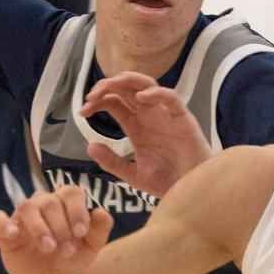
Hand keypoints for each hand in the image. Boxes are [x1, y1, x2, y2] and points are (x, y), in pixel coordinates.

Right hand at [0, 186, 113, 273]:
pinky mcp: (5, 231)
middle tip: (67, 250)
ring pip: (26, 207)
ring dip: (39, 228)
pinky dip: (3, 223)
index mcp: (66, 203)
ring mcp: (23, 216)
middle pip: (49, 203)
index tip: (81, 232)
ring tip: (49, 248)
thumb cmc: (71, 257)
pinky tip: (12, 233)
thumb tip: (102, 212)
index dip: (76, 210)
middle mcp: (43, 204)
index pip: (71, 192)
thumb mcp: (90, 248)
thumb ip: (99, 230)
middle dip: (60, 227)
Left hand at [81, 72, 211, 197]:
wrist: (192, 192)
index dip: (97, 101)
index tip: (82, 111)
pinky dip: (156, 93)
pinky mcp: (183, 119)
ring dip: (128, 80)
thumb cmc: (167, 182)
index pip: (113, 102)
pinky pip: (171, 98)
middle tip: (91, 95)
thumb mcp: (133, 174)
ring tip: (112, 84)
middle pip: (126, 88)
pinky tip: (141, 97)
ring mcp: (165, 115)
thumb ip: (112, 161)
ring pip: (147, 85)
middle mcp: (149, 116)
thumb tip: (89, 145)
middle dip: (107, 86)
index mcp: (136, 126)